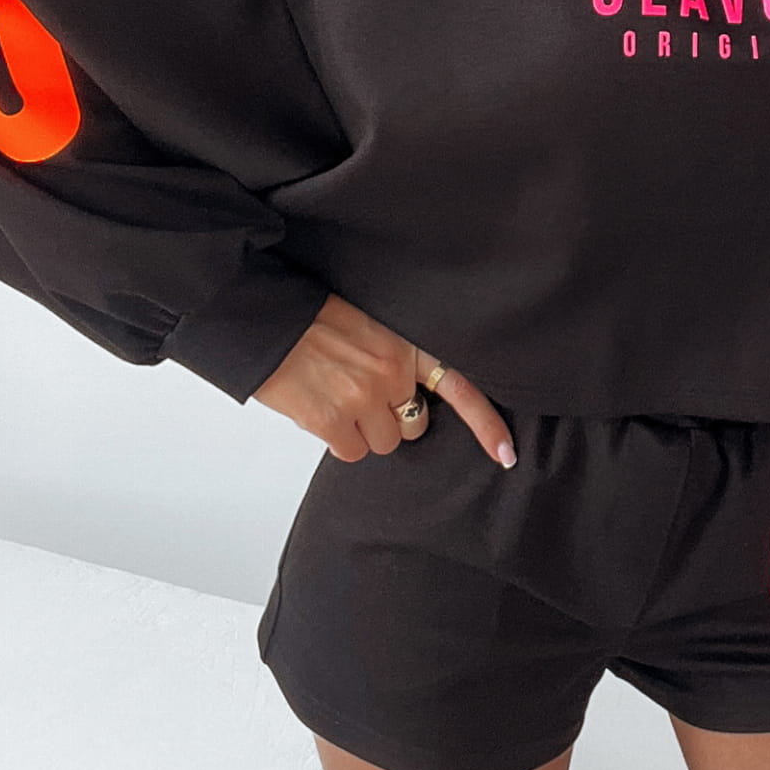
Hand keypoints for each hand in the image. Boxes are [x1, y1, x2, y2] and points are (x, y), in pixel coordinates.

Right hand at [252, 291, 517, 467]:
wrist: (262, 316)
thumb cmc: (311, 316)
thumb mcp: (370, 321)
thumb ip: (396, 356)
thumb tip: (403, 396)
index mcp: (405, 344)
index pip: (460, 386)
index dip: (486, 424)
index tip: (507, 453)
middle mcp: (391, 373)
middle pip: (412, 426)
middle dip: (391, 418)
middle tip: (361, 393)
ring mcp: (362, 399)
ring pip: (382, 443)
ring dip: (362, 431)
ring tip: (336, 397)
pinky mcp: (331, 421)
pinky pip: (351, 452)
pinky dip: (337, 440)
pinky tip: (321, 410)